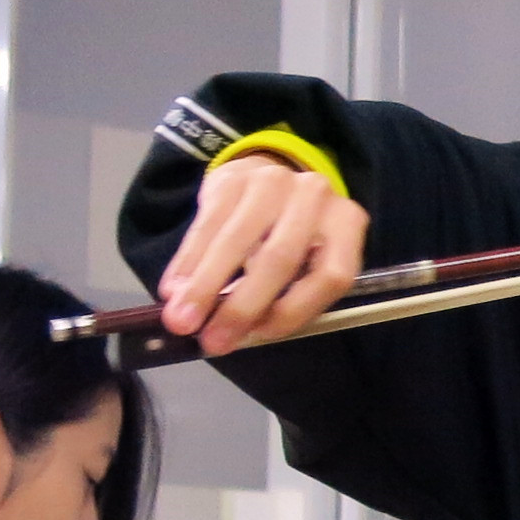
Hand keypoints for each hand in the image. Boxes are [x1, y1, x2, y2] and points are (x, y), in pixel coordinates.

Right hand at [159, 152, 367, 356]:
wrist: (263, 179)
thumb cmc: (288, 236)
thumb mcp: (304, 263)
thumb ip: (284, 296)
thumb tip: (236, 336)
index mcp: (346, 224)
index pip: (330, 276)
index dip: (294, 311)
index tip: (259, 336)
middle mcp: (316, 197)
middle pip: (279, 258)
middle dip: (241, 306)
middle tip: (212, 341)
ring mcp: (274, 181)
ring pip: (236, 241)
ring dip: (204, 287)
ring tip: (181, 321)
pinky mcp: (233, 178)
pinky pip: (206, 225)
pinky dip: (188, 263)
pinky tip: (173, 290)